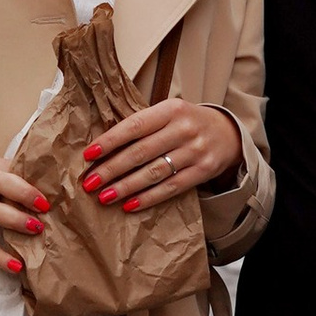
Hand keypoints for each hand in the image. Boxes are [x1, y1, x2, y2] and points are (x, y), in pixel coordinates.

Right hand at [0, 156, 51, 275]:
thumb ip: (5, 179)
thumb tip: (44, 193)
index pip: (14, 166)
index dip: (37, 177)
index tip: (59, 187)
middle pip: (1, 180)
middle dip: (25, 192)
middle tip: (45, 206)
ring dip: (14, 220)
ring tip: (36, 230)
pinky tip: (15, 266)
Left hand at [82, 100, 242, 211]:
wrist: (227, 133)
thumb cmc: (186, 123)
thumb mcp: (168, 114)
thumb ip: (143, 126)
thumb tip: (103, 149)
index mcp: (170, 110)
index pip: (134, 126)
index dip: (110, 141)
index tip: (88, 155)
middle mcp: (184, 129)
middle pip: (141, 152)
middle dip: (112, 169)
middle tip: (90, 183)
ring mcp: (195, 151)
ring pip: (154, 172)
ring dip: (126, 187)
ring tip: (104, 196)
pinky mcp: (203, 171)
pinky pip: (171, 188)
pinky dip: (149, 198)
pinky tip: (130, 205)